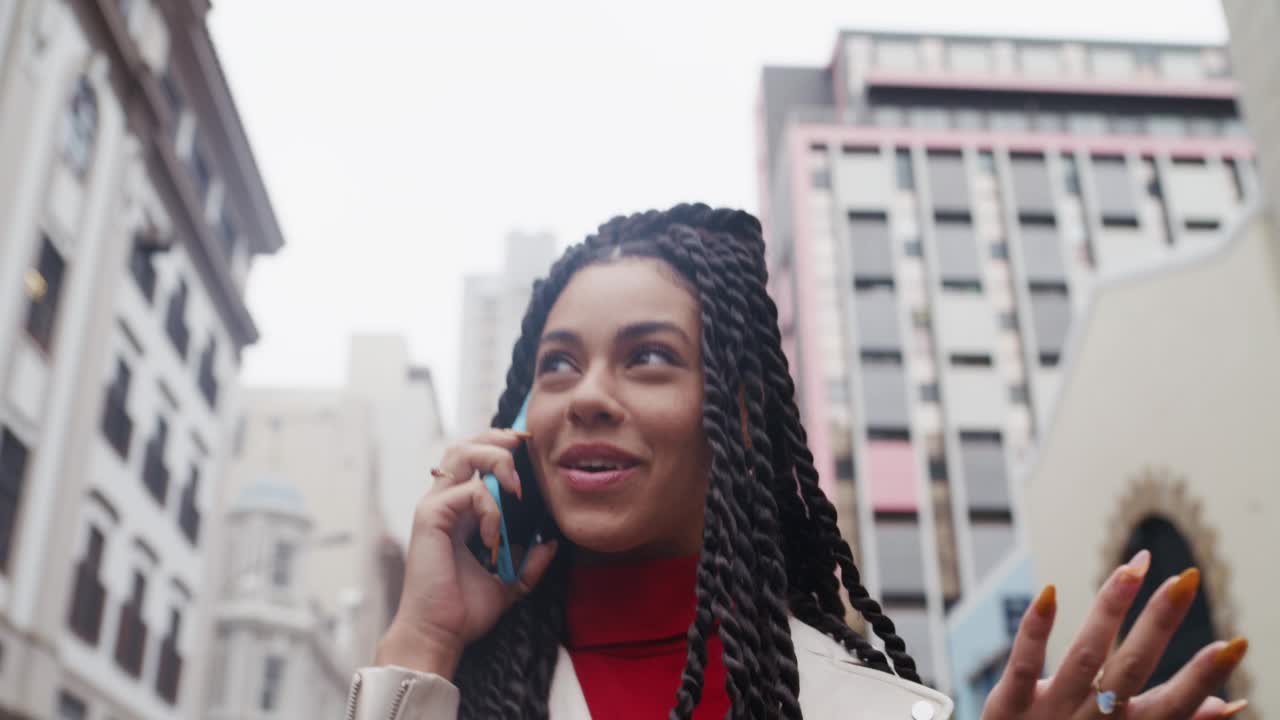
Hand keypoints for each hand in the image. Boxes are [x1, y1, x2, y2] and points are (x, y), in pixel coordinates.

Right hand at [375, 429, 559, 679]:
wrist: (441, 633)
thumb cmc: (465, 610)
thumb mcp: (510, 583)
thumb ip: (530, 562)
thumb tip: (551, 542)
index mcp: (460, 512)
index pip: (475, 461)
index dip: (500, 447)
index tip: (529, 448)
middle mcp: (444, 502)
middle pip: (465, 445)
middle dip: (497, 437)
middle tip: (523, 444)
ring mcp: (435, 506)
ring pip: (462, 453)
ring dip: (495, 460)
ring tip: (515, 486)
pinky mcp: (430, 516)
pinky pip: (469, 491)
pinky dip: (491, 509)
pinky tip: (494, 537)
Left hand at [983, 550, 1249, 718]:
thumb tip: (1232, 704)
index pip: (1173, 705)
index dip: (1202, 678)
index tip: (1235, 644)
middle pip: (1131, 669)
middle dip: (1160, 624)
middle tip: (1187, 579)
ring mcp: (1050, 713)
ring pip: (1083, 657)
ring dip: (1110, 611)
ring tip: (1132, 569)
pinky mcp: (1008, 707)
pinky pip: (1023, 665)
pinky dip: (1035, 630)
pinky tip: (1049, 592)